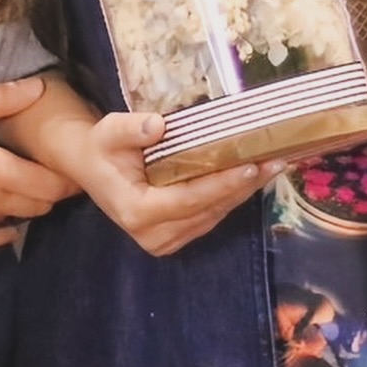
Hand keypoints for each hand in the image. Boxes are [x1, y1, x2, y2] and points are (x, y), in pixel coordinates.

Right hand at [0, 77, 76, 248]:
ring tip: (27, 186)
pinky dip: (2, 228)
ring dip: (28, 206)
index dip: (68, 178)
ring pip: (16, 221)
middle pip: (39, 205)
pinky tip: (1, 214)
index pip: (50, 184)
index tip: (76, 167)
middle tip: (54, 172)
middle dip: (52, 191)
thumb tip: (37, 88)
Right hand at [71, 110, 282, 256]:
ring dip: (243, 191)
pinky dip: (231, 196)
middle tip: (276, 160)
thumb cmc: (101, 148)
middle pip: (208, 209)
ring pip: (214, 216)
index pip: (188, 199)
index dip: (221, 184)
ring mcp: (165, 241)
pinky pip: (210, 216)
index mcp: (136, 211)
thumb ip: (130, 128)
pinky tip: (252, 176)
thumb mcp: (108, 131)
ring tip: (272, 165)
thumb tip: (159, 125)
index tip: (250, 165)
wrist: (89, 169)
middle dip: (243, 185)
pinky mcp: (175, 237)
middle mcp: (153, 235)